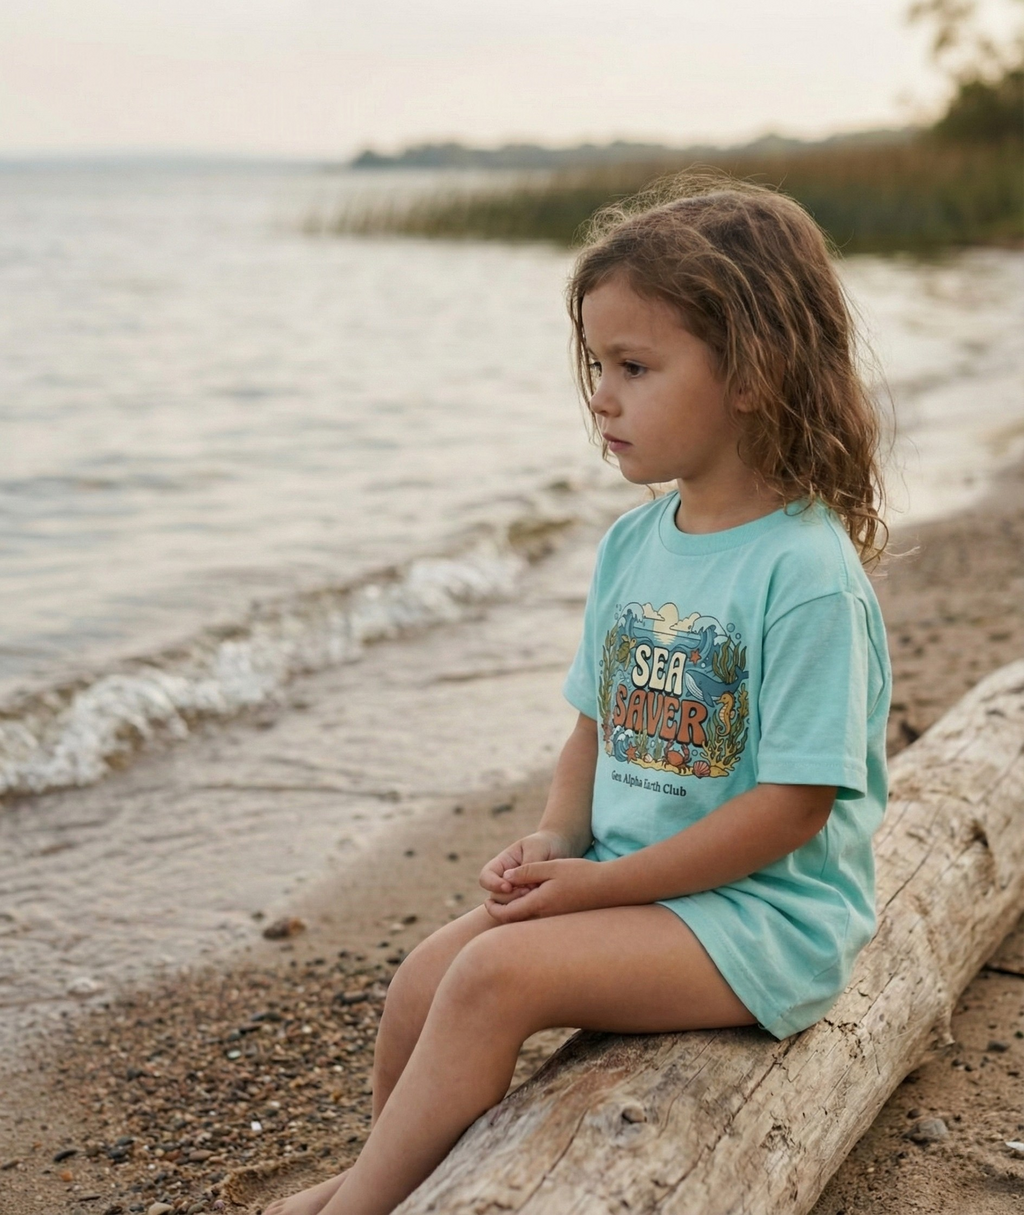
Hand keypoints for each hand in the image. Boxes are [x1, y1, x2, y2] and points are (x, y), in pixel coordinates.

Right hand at [478, 830, 574, 907]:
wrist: (559, 849)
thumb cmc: (544, 845)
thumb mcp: (536, 848)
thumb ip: (528, 865)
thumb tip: (524, 885)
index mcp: (501, 865)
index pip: (485, 878)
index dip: (493, 884)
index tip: (508, 886)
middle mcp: (504, 882)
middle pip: (495, 897)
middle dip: (510, 897)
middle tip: (528, 891)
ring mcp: (515, 894)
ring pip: (508, 908)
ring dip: (520, 904)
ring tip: (538, 894)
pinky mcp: (528, 903)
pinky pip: (523, 913)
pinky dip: (530, 910)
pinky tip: (543, 901)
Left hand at [482, 857, 608, 922]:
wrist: (610, 888)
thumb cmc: (581, 874)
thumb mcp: (552, 867)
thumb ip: (527, 872)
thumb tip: (505, 878)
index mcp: (539, 904)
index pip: (507, 914)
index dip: (493, 909)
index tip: (487, 899)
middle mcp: (545, 918)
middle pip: (515, 922)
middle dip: (501, 913)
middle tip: (493, 901)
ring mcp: (555, 922)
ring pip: (527, 923)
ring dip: (516, 913)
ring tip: (510, 899)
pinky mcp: (563, 920)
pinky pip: (539, 922)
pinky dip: (529, 914)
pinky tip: (532, 901)